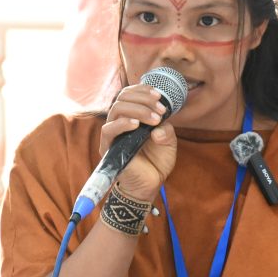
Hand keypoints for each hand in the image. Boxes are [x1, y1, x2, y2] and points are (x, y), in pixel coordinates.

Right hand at [101, 84, 176, 200]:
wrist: (150, 185)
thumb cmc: (157, 162)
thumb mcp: (169, 142)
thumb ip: (167, 129)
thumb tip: (158, 126)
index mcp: (131, 117)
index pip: (129, 94)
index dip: (143, 90)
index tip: (159, 96)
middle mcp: (119, 122)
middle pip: (122, 98)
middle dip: (143, 99)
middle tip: (160, 110)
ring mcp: (112, 135)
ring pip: (116, 110)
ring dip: (138, 110)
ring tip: (155, 119)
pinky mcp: (108, 148)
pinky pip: (108, 130)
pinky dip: (123, 123)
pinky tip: (137, 125)